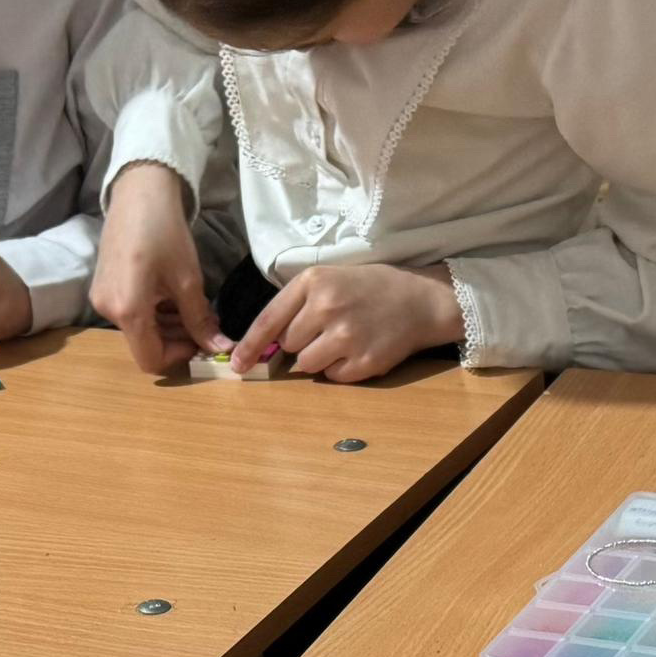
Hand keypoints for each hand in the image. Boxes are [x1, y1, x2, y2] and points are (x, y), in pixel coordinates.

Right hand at [94, 164, 211, 373]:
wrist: (139, 194)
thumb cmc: (164, 233)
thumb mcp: (188, 280)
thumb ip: (200, 320)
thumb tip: (220, 349)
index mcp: (127, 310)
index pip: (151, 360)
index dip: (180, 357)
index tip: (202, 340)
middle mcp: (108, 310)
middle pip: (144, 344)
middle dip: (177, 339)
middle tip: (204, 323)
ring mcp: (102, 299)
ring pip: (138, 330)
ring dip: (167, 326)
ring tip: (191, 307)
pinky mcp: (102, 288)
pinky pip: (130, 313)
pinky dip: (153, 313)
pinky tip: (170, 295)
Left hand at [239, 260, 461, 383]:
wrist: (419, 299)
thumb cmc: (368, 288)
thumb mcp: (328, 279)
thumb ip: (295, 305)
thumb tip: (264, 345)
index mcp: (313, 282)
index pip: (269, 320)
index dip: (249, 346)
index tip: (236, 364)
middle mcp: (327, 307)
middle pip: (288, 345)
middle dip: (300, 342)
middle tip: (327, 328)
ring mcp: (346, 336)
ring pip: (306, 365)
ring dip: (318, 359)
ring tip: (342, 340)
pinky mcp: (364, 361)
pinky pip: (332, 378)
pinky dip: (341, 370)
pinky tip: (358, 350)